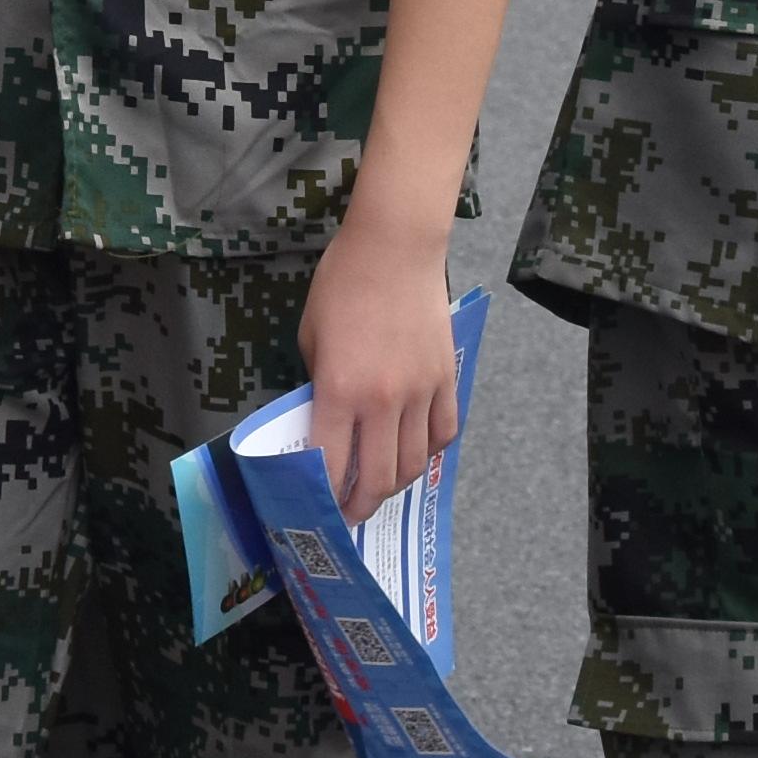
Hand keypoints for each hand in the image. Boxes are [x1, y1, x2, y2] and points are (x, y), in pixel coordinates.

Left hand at [298, 215, 465, 528]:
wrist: (395, 248)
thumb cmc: (342, 284)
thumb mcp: (311, 336)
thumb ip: (318, 384)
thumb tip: (327, 418)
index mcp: (341, 391)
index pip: (332, 464)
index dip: (324, 495)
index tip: (319, 506)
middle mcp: (383, 401)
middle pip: (379, 478)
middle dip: (362, 504)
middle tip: (351, 510)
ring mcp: (420, 393)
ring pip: (414, 463)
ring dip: (395, 483)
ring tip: (381, 483)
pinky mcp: (447, 379)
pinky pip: (443, 432)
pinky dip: (429, 451)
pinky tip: (415, 448)